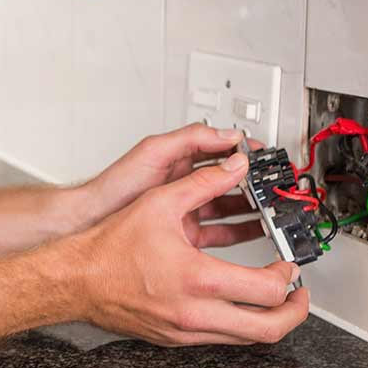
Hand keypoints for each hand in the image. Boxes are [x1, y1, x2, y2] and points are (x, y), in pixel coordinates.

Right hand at [65, 151, 309, 346]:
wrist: (74, 279)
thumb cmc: (108, 248)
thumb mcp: (159, 203)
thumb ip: (203, 183)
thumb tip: (234, 168)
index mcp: (198, 279)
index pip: (267, 290)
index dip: (288, 276)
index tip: (287, 263)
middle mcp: (195, 312)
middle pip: (267, 329)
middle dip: (293, 312)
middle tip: (298, 295)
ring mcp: (185, 331)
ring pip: (245, 339)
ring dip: (267, 321)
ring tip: (273, 301)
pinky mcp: (173, 338)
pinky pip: (220, 338)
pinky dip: (236, 323)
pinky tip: (232, 303)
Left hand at [78, 123, 266, 247]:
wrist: (92, 223)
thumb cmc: (114, 188)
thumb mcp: (153, 152)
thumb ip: (190, 139)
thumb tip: (227, 134)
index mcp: (179, 159)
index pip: (222, 150)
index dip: (245, 151)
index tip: (266, 156)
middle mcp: (184, 183)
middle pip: (229, 179)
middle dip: (254, 181)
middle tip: (275, 185)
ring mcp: (184, 209)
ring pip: (228, 205)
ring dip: (252, 206)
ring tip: (272, 208)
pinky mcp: (183, 233)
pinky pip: (219, 231)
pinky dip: (240, 230)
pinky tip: (255, 231)